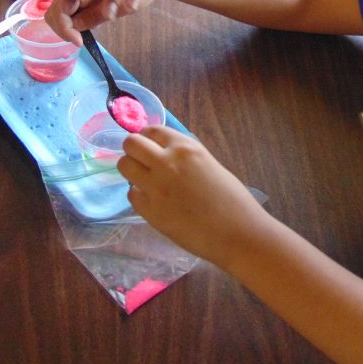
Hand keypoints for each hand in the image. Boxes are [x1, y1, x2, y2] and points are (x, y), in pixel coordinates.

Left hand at [117, 126, 268, 266]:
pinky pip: (132, 195)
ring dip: (132, 172)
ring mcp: (155, 186)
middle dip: (134, 152)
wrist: (238, 234)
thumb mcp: (208, 164)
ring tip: (146, 183)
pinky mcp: (150, 211)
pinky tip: (155, 203)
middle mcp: (166, 162)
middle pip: (131, 143)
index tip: (150, 147)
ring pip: (124, 166)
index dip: (148, 138)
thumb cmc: (233, 200)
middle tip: (143, 164)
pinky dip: (140, 197)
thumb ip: (185, 157)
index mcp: (186, 147)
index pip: (152, 130)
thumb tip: (166, 154)